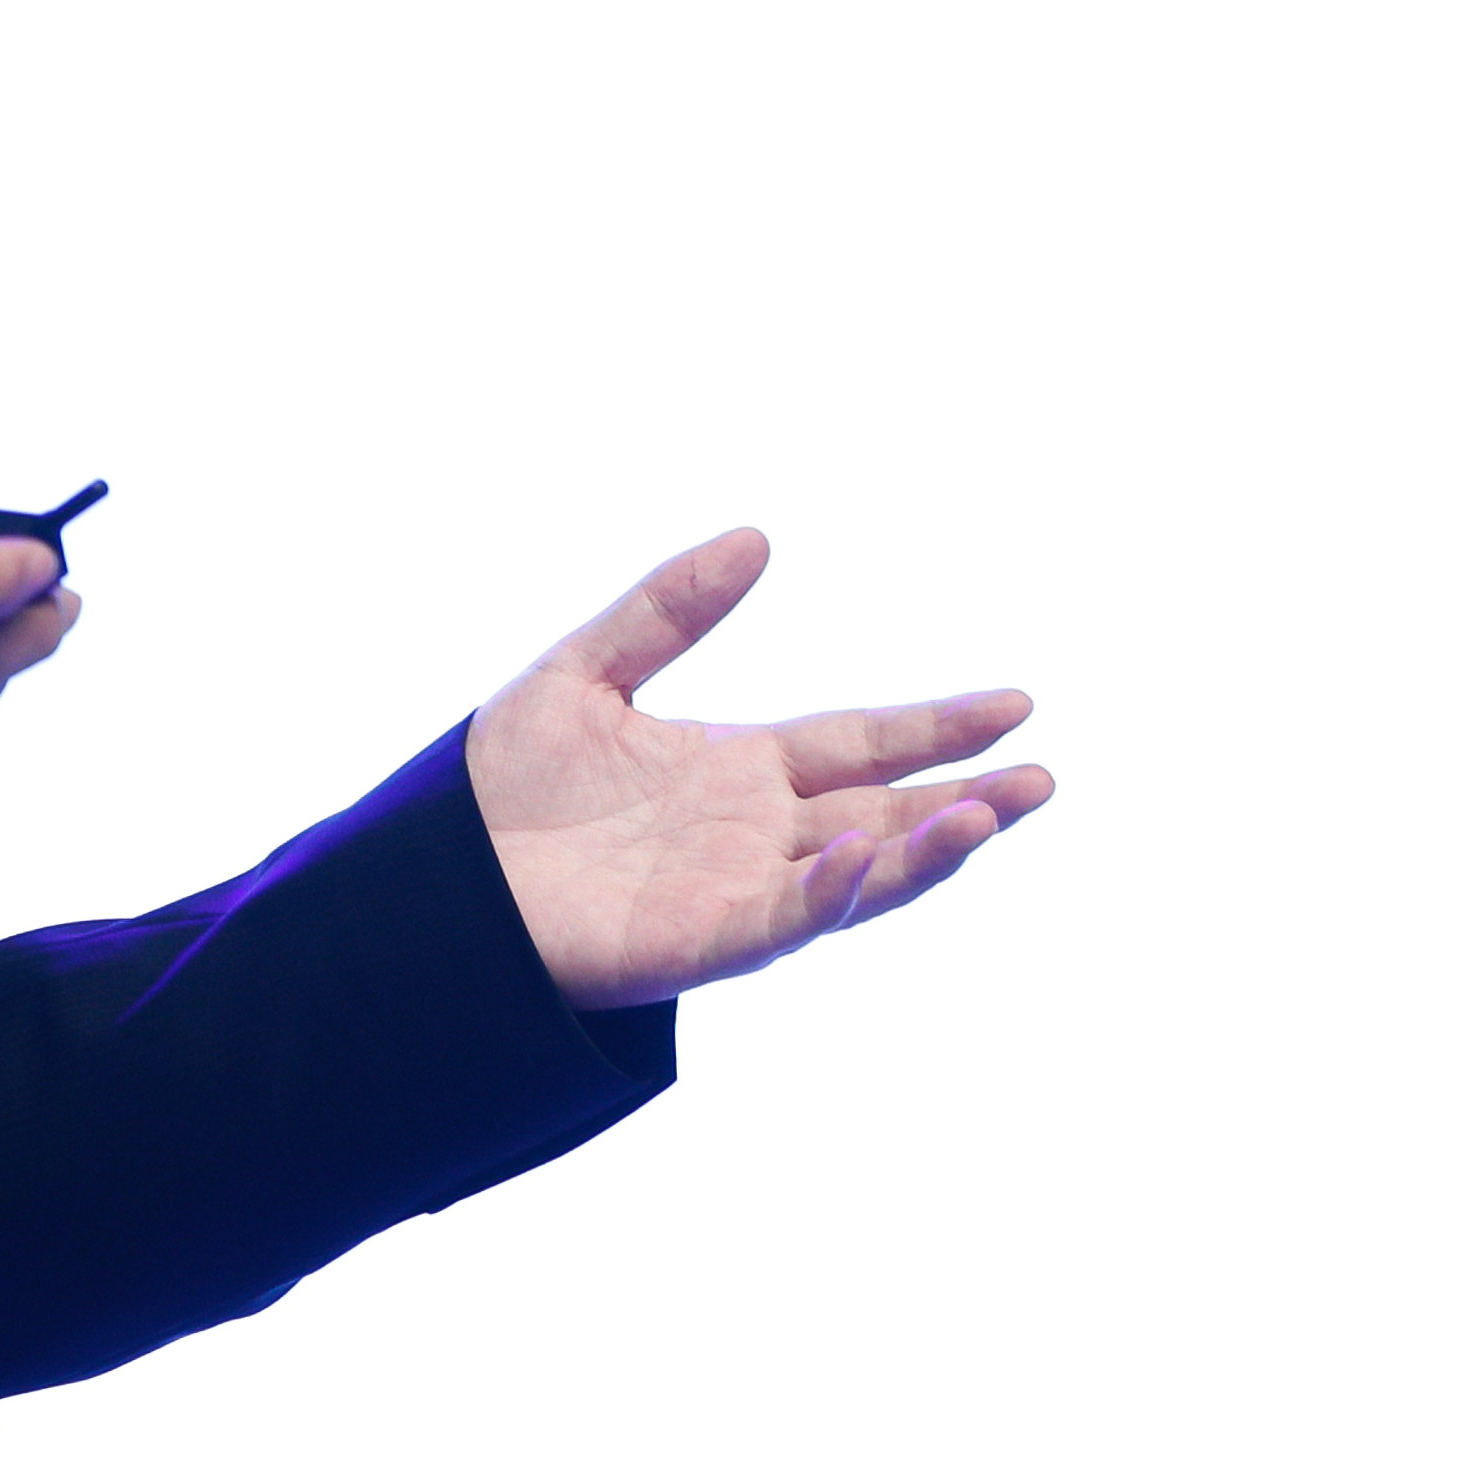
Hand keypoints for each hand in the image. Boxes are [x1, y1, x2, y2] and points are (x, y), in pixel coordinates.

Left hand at [469, 529, 1052, 1012]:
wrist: (432, 876)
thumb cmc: (499, 787)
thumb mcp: (585, 672)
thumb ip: (668, 610)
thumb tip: (757, 537)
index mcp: (738, 769)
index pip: (861, 741)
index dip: (936, 727)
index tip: (1016, 704)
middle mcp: (755, 832)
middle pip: (885, 812)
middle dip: (966, 798)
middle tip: (1044, 778)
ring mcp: (736, 890)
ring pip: (857, 874)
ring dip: (925, 851)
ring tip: (989, 814)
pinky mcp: (701, 940)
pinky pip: (784, 917)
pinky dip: (829, 889)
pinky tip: (858, 849)